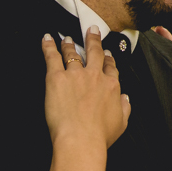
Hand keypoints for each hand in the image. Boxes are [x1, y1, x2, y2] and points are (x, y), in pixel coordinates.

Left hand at [41, 29, 130, 147]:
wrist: (81, 139)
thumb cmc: (99, 136)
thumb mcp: (121, 123)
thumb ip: (125, 107)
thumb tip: (125, 98)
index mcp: (111, 86)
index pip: (110, 68)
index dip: (108, 60)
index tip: (107, 55)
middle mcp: (95, 76)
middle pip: (95, 53)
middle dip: (93, 40)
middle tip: (92, 31)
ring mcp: (76, 75)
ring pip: (73, 53)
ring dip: (70, 44)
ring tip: (67, 39)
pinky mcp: (57, 78)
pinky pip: (52, 57)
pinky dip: (49, 46)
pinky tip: (47, 39)